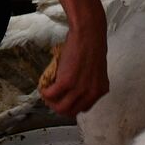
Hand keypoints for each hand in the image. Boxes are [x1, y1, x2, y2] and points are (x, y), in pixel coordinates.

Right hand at [36, 0, 109, 116]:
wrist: (88, 33)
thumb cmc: (91, 45)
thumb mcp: (96, 69)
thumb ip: (90, 81)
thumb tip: (76, 87)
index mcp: (101, 90)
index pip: (83, 109)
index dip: (71, 104)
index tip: (63, 98)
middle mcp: (92, 93)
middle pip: (71, 112)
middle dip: (58, 107)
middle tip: (51, 97)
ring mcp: (79, 89)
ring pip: (60, 108)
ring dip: (50, 102)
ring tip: (46, 93)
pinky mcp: (66, 82)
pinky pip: (50, 95)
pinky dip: (44, 92)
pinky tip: (43, 86)